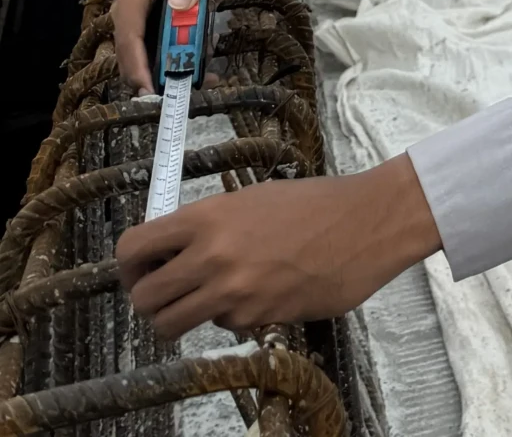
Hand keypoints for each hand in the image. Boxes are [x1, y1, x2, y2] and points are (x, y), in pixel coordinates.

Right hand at [112, 0, 269, 89]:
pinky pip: (166, 55)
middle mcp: (135, 10)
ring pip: (149, 58)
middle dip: (150, 76)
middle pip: (133, 52)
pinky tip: (208, 72)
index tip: (147, 87)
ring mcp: (148, 22)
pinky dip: (184, 66)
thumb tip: (178, 4)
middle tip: (175, 97)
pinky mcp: (163, 31)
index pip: (128, 32)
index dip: (134, 61)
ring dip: (171, 75)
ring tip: (203, 82)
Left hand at [117, 155, 441, 338]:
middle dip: (149, 299)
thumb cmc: (318, 202)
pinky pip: (223, 325)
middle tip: (168, 292)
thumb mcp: (254, 197)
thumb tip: (176, 250)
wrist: (370, 222)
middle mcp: (212, 256)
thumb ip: (210, 224)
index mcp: (207, 218)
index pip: (132, 249)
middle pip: (143, 298)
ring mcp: (234, 292)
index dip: (128, 266)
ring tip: (204, 301)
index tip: (140, 270)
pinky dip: (232, 316)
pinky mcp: (259, 317)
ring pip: (172, 324)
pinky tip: (260, 293)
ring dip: (180, 318)